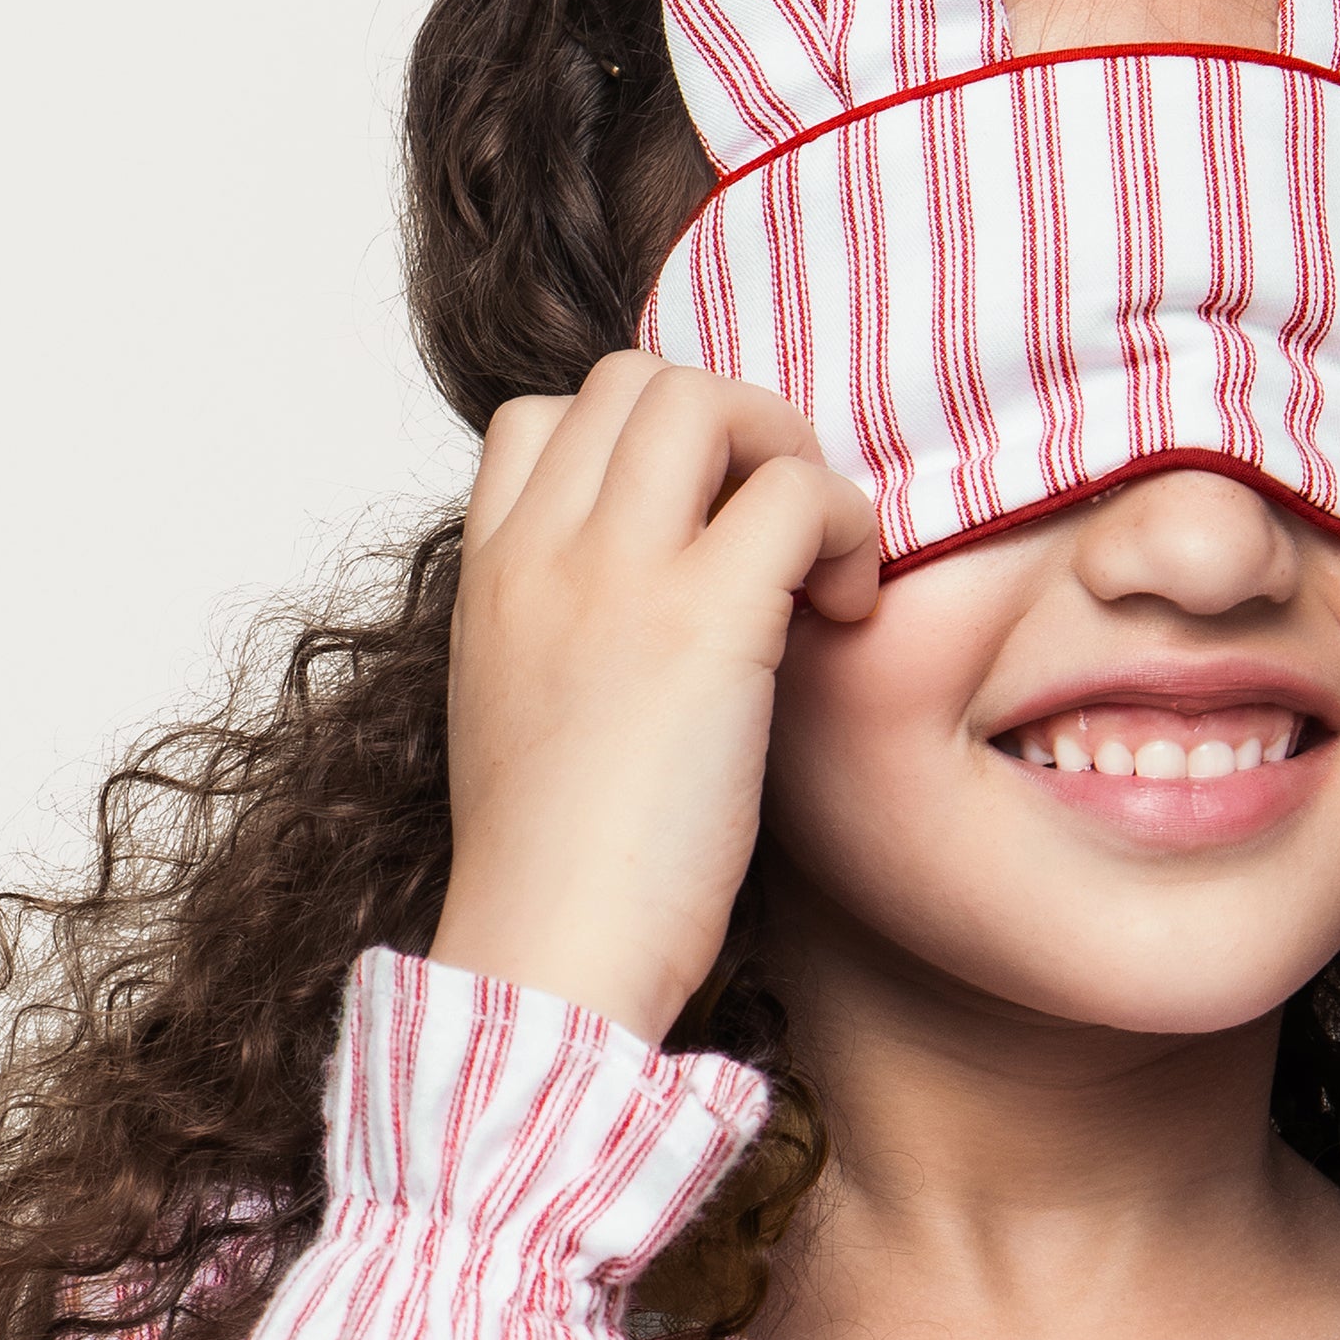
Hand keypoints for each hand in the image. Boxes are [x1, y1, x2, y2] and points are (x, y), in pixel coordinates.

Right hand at [428, 353, 878, 1045]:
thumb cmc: (558, 881)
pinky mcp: (703, 621)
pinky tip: (850, 615)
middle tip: (786, 538)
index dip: (642, 448)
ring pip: (711, 401)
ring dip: (792, 458)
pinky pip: (798, 493)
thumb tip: (653, 632)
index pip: (543, 417)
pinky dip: (849, 530)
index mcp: (489, 576)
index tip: (702, 531)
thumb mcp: (526, 725)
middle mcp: (541, 549)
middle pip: (639, 380)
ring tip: (820, 567)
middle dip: (736, 431)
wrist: (547, 959)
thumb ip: (569, 644)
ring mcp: (614, 573)